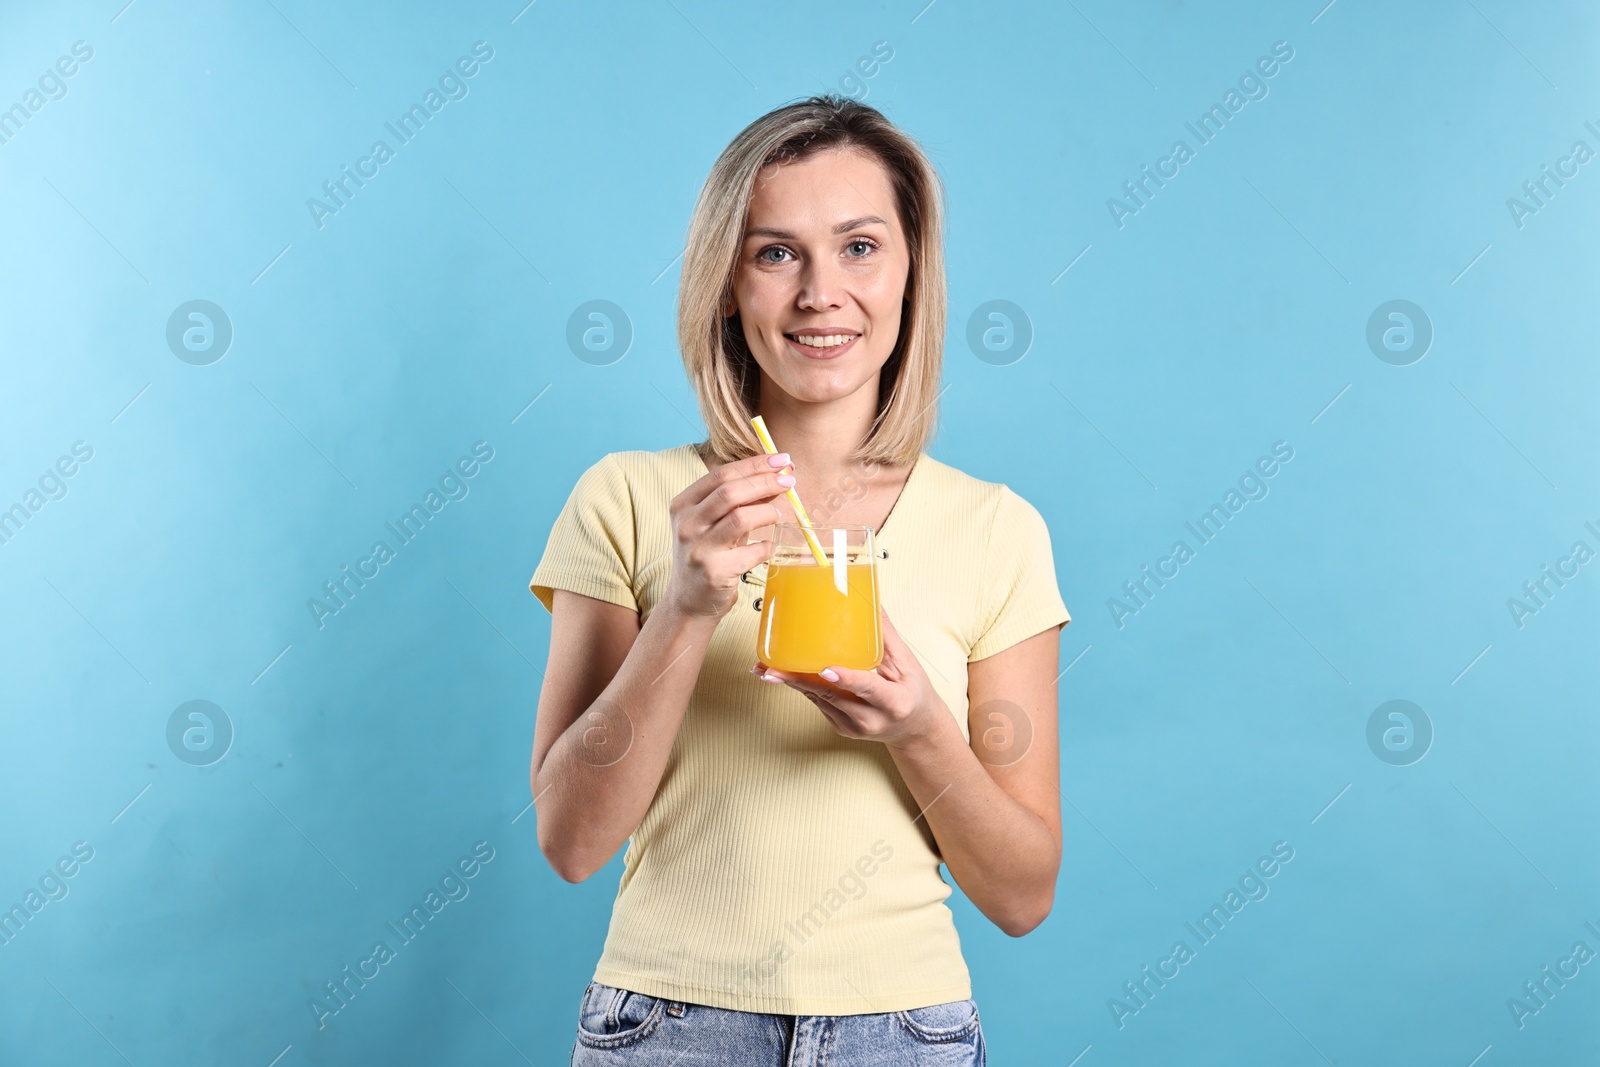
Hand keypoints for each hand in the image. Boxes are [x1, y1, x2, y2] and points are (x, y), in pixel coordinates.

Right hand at [660, 450, 794, 618]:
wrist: (688, 600)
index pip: (722, 474)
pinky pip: (753, 552)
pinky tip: (768, 547)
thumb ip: (740, 500)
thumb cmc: (706, 554)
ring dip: (768, 512)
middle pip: (731, 492)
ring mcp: (699, 549)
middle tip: (789, 481)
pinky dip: (767, 546)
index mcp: (683, 504)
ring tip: (778, 513)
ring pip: (741, 518)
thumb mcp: (714, 523)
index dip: (754, 464)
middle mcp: (687, 524)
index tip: (780, 459)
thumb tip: (777, 476)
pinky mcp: (715, 572)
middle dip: (765, 482)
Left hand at [752, 606, 947, 748]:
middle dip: (799, 681)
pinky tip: (781, 674)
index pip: (867, 688)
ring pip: (818, 699)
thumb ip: (886, 635)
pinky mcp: (840, 728)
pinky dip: (801, 686)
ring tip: (765, 668)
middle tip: (771, 669)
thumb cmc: (912, 692)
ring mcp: (853, 727)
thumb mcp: (907, 663)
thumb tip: (870, 601)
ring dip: (791, 683)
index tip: (826, 669)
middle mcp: (870, 719)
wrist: (915, 728)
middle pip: (831, 696)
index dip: (846, 679)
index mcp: (893, 702)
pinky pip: (818, 702)